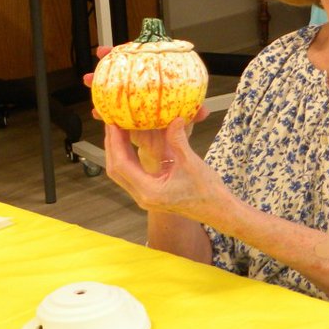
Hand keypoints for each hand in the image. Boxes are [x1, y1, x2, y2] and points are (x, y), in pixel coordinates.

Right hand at [83, 45, 208, 149]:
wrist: (166, 153)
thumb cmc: (178, 132)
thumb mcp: (189, 122)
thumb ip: (195, 115)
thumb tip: (202, 111)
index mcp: (161, 88)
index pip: (149, 64)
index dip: (139, 52)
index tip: (130, 45)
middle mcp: (145, 93)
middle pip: (127, 71)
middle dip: (113, 61)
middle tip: (102, 54)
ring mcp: (133, 105)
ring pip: (114, 90)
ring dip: (100, 84)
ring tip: (91, 79)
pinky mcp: (124, 119)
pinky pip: (110, 112)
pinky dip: (103, 111)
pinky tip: (97, 110)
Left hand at [103, 117, 228, 225]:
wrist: (216, 209)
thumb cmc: (206, 190)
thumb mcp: (192, 163)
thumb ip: (179, 141)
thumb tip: (174, 119)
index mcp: (149, 191)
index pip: (121, 164)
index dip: (115, 142)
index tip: (114, 123)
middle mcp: (142, 196)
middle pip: (115, 170)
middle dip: (112, 145)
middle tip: (112, 123)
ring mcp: (144, 196)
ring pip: (121, 173)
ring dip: (117, 152)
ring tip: (119, 131)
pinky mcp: (149, 193)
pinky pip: (130, 174)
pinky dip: (127, 158)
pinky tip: (130, 145)